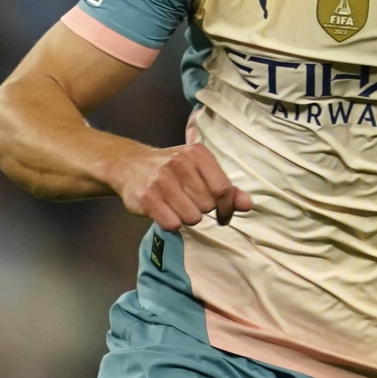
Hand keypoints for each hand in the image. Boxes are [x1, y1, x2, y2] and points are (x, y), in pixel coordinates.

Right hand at [110, 142, 253, 229]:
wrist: (128, 164)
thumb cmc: (170, 169)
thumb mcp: (199, 170)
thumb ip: (225, 188)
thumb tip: (248, 205)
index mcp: (197, 154)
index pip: (224, 189)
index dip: (227, 208)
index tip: (223, 215)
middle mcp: (180, 164)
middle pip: (208, 205)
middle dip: (202, 210)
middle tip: (190, 203)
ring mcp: (162, 181)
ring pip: (192, 217)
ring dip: (187, 218)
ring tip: (177, 207)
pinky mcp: (147, 198)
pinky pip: (173, 224)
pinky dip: (171, 223)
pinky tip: (165, 212)